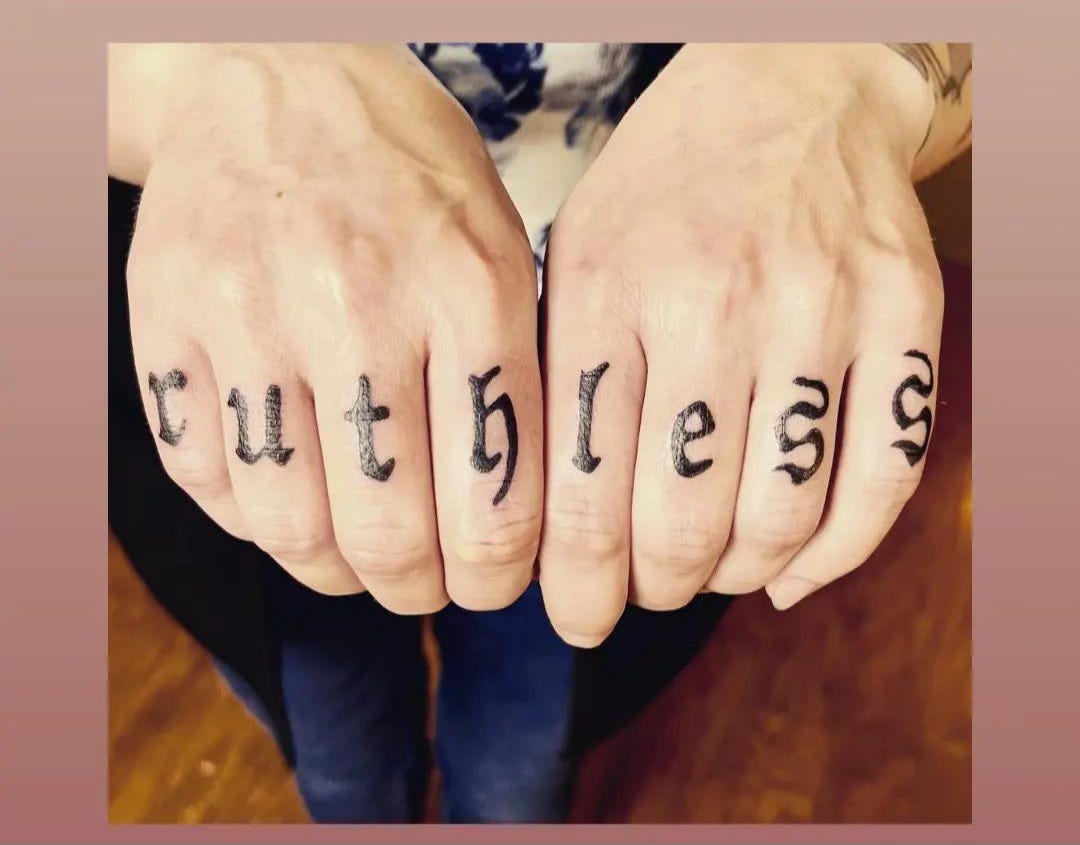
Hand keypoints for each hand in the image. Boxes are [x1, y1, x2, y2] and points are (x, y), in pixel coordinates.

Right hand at [121, 44, 542, 610]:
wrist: (274, 80)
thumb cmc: (408, 178)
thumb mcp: (500, 248)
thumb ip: (514, 380)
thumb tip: (522, 525)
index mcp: (471, 288)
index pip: (498, 497)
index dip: (498, 575)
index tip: (491, 585)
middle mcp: (360, 301)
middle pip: (392, 532)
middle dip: (419, 588)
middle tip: (427, 586)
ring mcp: (250, 310)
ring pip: (291, 525)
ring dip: (334, 572)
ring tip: (357, 563)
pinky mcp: (165, 319)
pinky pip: (206, 478)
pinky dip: (252, 522)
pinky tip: (288, 507)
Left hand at [538, 44, 943, 643]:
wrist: (790, 93)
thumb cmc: (663, 190)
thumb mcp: (573, 260)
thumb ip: (560, 386)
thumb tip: (547, 532)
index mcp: (607, 289)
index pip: (584, 491)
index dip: (578, 585)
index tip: (576, 616)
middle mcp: (715, 302)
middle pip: (683, 522)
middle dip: (655, 587)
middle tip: (643, 591)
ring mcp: (822, 308)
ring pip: (782, 517)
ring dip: (736, 575)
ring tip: (708, 570)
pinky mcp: (906, 316)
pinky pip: (884, 481)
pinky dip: (835, 555)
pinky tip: (789, 572)